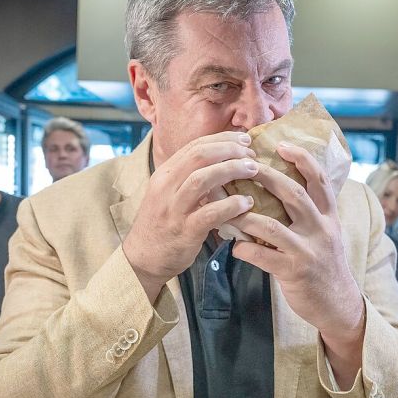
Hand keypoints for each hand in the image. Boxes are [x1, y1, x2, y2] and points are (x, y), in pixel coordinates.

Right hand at [122, 132, 257, 298]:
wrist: (144, 257)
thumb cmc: (164, 223)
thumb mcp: (171, 193)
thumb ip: (191, 176)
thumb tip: (223, 158)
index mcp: (165, 174)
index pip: (195, 146)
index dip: (223, 139)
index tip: (244, 140)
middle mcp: (166, 187)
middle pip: (199, 156)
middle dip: (229, 150)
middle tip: (251, 155)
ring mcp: (174, 208)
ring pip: (202, 179)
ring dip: (231, 170)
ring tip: (253, 171)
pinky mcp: (185, 230)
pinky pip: (210, 213)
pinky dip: (231, 205)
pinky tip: (247, 203)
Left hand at [226, 142, 362, 339]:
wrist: (337, 304)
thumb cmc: (322, 263)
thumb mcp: (324, 232)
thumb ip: (307, 212)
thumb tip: (278, 186)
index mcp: (328, 216)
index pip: (319, 179)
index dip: (301, 159)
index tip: (281, 144)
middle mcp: (321, 229)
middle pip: (294, 194)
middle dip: (266, 176)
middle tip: (243, 165)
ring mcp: (308, 250)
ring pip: (272, 225)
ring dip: (245, 215)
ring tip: (227, 209)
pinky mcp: (295, 271)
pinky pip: (263, 256)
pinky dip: (244, 249)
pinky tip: (234, 245)